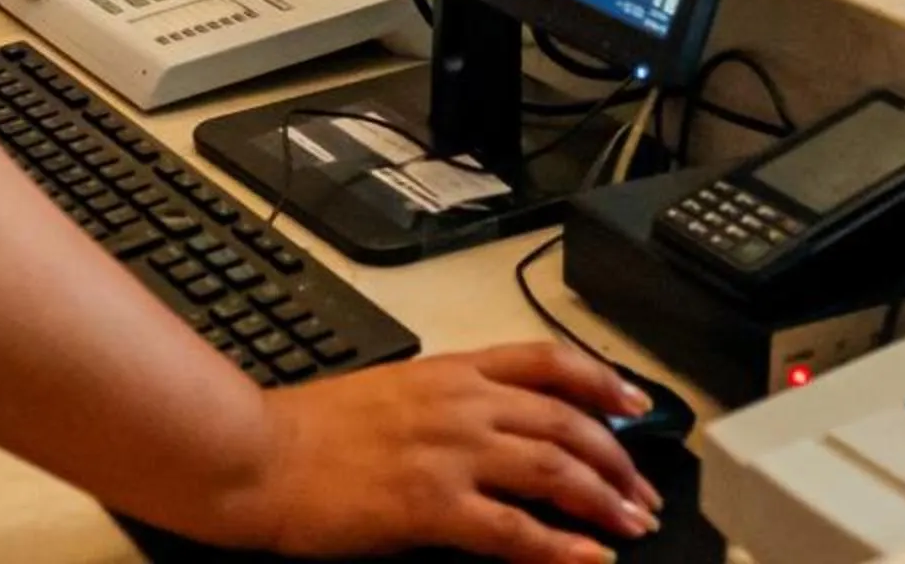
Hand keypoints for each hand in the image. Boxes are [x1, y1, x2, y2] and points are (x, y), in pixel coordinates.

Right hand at [200, 344, 662, 563]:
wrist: (259, 453)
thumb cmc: (313, 429)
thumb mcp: (396, 392)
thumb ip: (450, 403)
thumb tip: (497, 431)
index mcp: (453, 370)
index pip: (549, 360)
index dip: (605, 380)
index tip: (638, 404)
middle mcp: (461, 403)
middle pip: (567, 420)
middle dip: (618, 459)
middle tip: (644, 492)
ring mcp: (450, 452)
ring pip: (554, 468)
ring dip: (604, 498)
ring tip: (633, 524)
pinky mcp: (432, 505)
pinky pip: (513, 528)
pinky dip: (558, 546)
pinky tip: (588, 558)